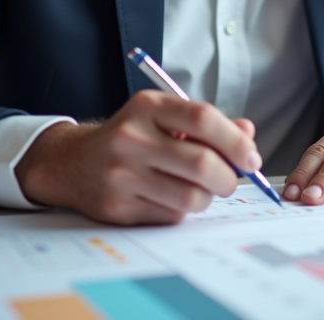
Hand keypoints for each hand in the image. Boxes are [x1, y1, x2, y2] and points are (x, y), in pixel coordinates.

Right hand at [14, 90, 260, 224]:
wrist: (72, 162)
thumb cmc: (130, 136)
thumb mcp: (163, 116)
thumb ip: (207, 123)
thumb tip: (247, 132)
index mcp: (148, 107)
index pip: (203, 118)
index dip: (236, 141)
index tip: (251, 157)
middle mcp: (132, 137)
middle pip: (202, 163)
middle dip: (228, 177)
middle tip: (230, 179)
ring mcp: (122, 174)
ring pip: (191, 197)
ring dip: (207, 197)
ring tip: (200, 189)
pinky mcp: (118, 207)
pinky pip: (171, 216)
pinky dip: (182, 210)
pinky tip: (171, 197)